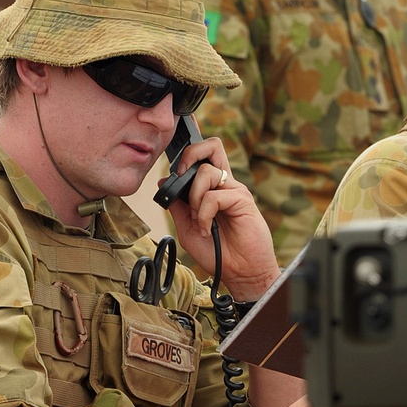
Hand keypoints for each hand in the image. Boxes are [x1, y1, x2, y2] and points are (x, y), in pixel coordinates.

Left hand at [164, 136, 277, 297]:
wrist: (240, 273)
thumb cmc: (217, 252)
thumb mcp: (187, 227)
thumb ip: (177, 204)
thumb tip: (164, 182)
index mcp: (212, 188)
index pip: (203, 156)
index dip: (191, 142)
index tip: (179, 134)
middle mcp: (224, 184)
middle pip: (211, 146)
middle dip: (190, 154)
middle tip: (181, 175)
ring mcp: (234, 190)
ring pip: (206, 172)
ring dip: (194, 197)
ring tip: (199, 220)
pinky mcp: (242, 200)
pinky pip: (214, 195)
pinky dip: (203, 213)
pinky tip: (207, 229)